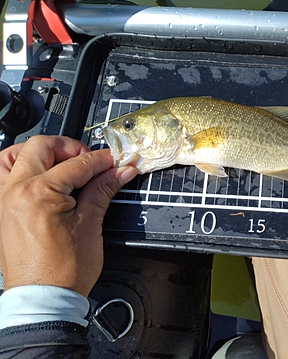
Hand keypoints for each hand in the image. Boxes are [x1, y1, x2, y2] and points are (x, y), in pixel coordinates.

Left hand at [0, 135, 137, 296]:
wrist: (44, 299)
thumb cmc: (63, 271)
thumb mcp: (90, 225)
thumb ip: (103, 190)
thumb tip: (118, 172)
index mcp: (38, 193)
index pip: (76, 164)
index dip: (101, 161)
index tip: (114, 162)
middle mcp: (14, 191)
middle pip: (40, 147)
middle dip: (69, 148)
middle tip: (90, 161)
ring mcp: (3, 200)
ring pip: (13, 156)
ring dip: (39, 154)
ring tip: (62, 165)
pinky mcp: (2, 211)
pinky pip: (4, 176)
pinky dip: (23, 169)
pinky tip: (43, 180)